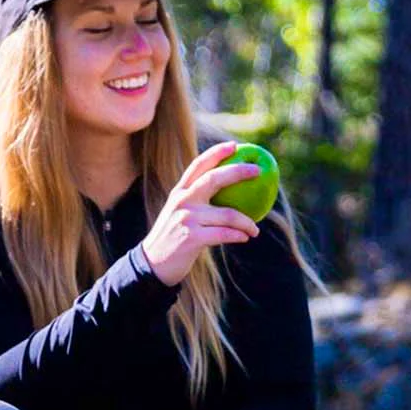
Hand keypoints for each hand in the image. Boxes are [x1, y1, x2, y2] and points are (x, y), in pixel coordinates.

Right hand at [141, 140, 263, 285]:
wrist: (153, 263)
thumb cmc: (175, 236)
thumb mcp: (181, 213)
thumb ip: (198, 201)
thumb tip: (231, 192)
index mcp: (180, 191)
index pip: (198, 165)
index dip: (217, 152)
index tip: (235, 145)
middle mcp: (182, 200)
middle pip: (213, 179)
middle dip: (238, 171)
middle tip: (257, 171)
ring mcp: (186, 218)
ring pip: (228, 214)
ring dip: (247, 222)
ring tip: (255, 229)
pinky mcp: (191, 238)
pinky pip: (224, 234)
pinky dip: (238, 235)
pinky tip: (246, 238)